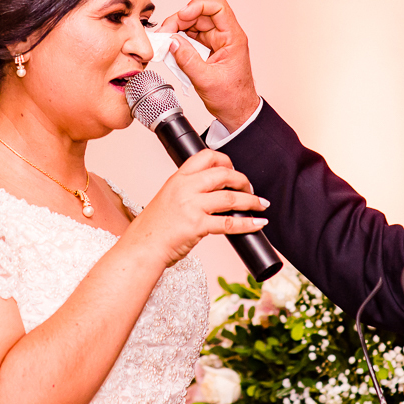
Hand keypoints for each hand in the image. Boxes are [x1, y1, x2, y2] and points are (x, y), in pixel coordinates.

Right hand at [124, 149, 266, 266]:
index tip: (235, 169)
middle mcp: (185, 188)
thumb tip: (215, 192)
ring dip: (251, 201)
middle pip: (223, 174)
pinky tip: (258, 224)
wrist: (142, 247)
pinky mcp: (197, 225)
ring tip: (261, 205)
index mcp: (178, 178)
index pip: (206, 156)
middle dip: (243, 181)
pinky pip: (229, 223)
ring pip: (231, 197)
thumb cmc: (155, 228)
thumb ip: (188, 191)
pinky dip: (248, 224)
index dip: (226, 160)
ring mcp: (191, 206)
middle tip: (251, 190)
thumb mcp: (168, 198)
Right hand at [159, 0, 260, 130]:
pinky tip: (172, 46)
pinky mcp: (210, 49)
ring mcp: (218, 42)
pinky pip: (194, 37)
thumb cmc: (232, 98)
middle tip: (165, 32)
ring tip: (165, 39)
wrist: (237, 112)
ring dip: (179, 28)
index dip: (198, 6)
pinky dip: (181, 39)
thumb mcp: (206, 80)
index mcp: (233, 38)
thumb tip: (172, 42)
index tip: (182, 15)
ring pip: (196, 24)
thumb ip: (187, 60)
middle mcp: (227, 37)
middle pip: (202, 14)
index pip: (218, 8)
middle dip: (181, 19)